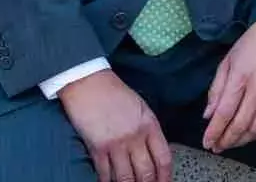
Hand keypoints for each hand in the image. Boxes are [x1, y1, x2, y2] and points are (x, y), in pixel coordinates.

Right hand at [57, 69, 171, 181]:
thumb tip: (154, 151)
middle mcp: (135, 136)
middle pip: (146, 171)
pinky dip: (107, 181)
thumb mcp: (141, 108)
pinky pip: (105, 173)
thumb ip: (149, 129)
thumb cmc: (115, 93)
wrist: (89, 83)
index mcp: (150, 125)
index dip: (165, 176)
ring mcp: (116, 144)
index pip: (163, 157)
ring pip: (126, 177)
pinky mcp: (97, 148)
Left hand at [201, 15, 255, 152]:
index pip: (225, 112)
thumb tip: (208, 115)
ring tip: (231, 143)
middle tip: (216, 147)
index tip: (207, 142)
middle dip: (226, 140)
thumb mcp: (227, 61)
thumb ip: (217, 89)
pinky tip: (250, 135)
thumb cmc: (252, 44)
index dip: (214, 131)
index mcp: (240, 77)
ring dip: (242, 140)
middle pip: (240, 124)